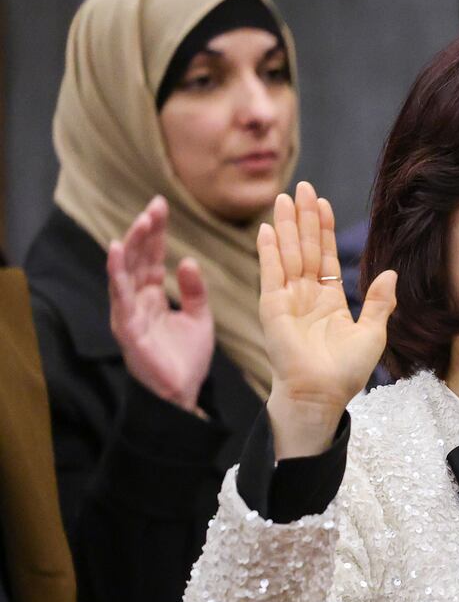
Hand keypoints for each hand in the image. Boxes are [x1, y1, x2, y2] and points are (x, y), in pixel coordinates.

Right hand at [106, 194, 213, 412]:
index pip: (151, 257)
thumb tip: (186, 260)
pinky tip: (115, 252)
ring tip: (140, 222)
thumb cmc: (186, 358)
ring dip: (131, 246)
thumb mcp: (199, 318)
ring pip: (125, 273)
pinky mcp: (127, 329)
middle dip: (144, 232)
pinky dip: (117, 274)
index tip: (161, 205)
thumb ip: (194, 290)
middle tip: (155, 206)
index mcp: (151, 296)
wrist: (183, 395)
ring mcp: (128, 314)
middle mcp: (136, 301)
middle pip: (137, 259)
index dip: (155, 232)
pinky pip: (120, 298)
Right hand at [259, 182, 396, 458]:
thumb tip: (390, 272)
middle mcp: (306, 296)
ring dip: (286, 226)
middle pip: (304, 248)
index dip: (323, 230)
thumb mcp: (372, 333)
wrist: (323, 394)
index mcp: (329, 300)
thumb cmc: (345, 372)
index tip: (323, 203)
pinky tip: (267, 229)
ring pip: (288, 254)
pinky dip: (269, 252)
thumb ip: (380, 302)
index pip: (325, 257)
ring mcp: (287, 300)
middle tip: (303, 186)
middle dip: (304, 218)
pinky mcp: (272, 308)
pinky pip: (270, 274)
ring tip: (285, 197)